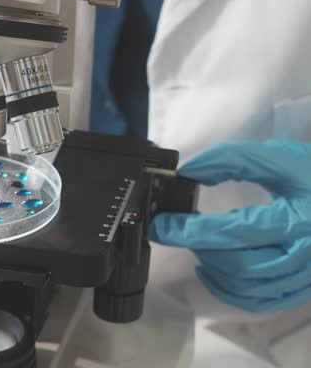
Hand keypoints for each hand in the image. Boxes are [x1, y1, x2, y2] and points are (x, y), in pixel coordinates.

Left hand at [150, 141, 310, 312]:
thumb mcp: (280, 157)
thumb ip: (233, 160)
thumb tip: (190, 172)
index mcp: (299, 220)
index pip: (236, 231)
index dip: (193, 230)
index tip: (162, 224)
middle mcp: (304, 255)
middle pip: (239, 265)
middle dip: (199, 248)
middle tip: (174, 230)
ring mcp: (305, 276)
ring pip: (247, 287)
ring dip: (212, 268)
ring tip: (195, 244)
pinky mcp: (302, 288)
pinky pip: (260, 302)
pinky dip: (229, 290)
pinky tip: (210, 270)